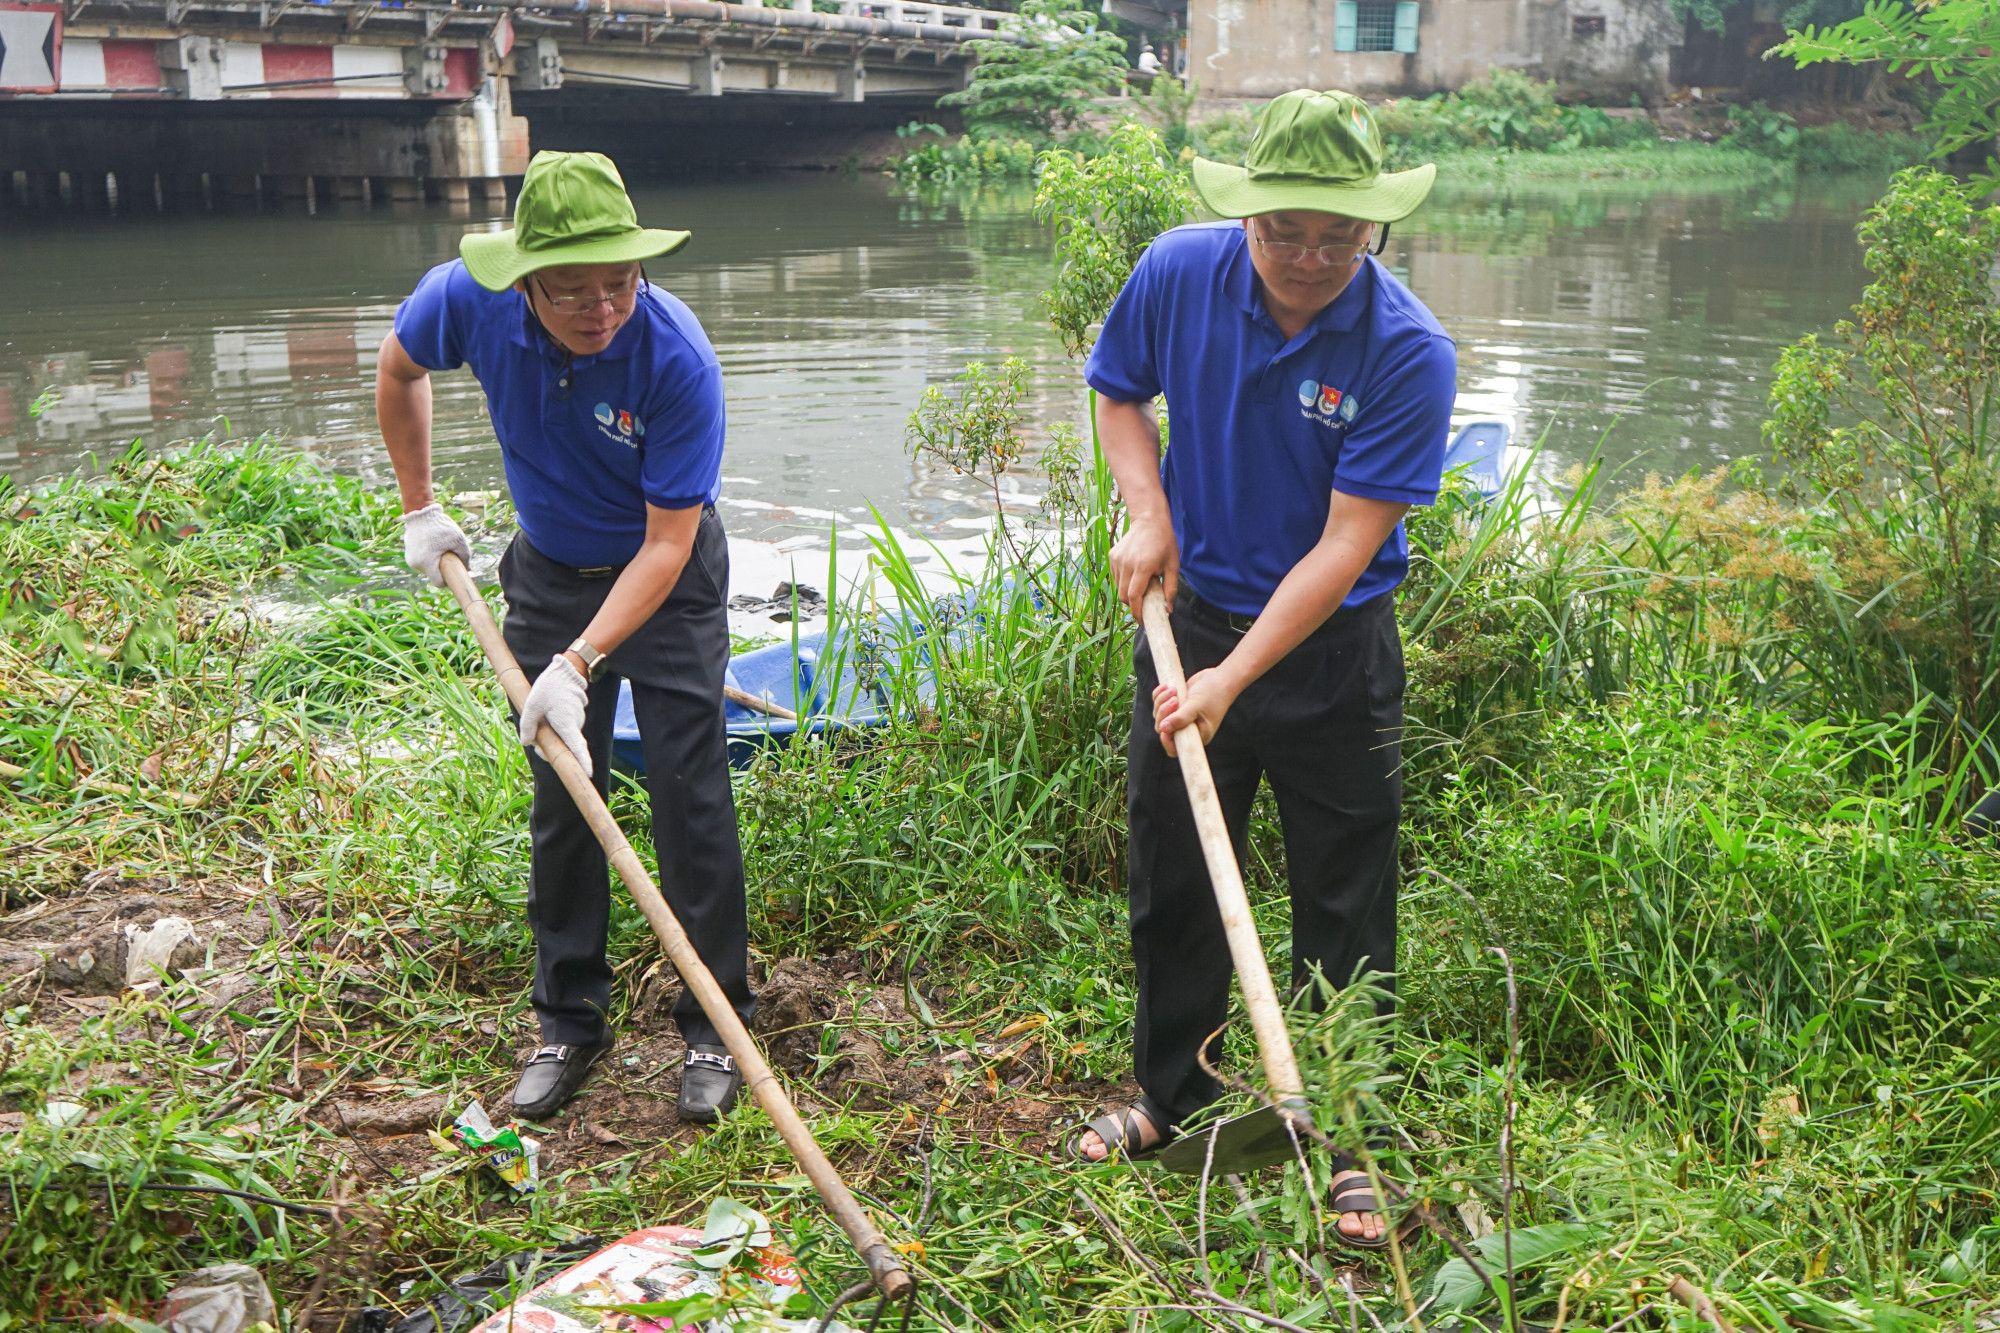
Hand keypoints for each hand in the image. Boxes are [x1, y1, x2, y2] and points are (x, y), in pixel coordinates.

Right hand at [401, 502, 471, 587]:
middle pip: (433, 574)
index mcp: (427, 563)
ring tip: (438, 545)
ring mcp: (410, 558)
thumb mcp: (458, 540)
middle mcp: (416, 564)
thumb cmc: (440, 526)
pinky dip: (427, 554)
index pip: (438, 583)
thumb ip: (465, 556)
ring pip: (427, 566)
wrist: (421, 512)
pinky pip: (421, 558)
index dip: (448, 580)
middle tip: (448, 554)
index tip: (454, 574)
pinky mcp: (408, 551)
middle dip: (441, 567)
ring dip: (434, 560)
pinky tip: (431, 543)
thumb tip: (467, 568)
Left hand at [520, 654, 591, 775]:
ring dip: (551, 738)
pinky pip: (565, 731)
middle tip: (532, 741)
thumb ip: (528, 726)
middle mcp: (575, 726)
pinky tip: (546, 718)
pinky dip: (556, 730)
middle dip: (549, 750)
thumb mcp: (532, 705)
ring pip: (563, 739)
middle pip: (564, 748)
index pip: (577, 748)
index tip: (588, 775)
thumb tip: (527, 742)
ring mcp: (577, 722)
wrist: (566, 671)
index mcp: (566, 724)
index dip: (582, 763)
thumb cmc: (549, 687)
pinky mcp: (575, 719)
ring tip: (539, 721)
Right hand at [1109, 512, 1177, 619]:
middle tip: (1143, 605)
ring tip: (1141, 585)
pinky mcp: (1112, 557)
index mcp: (1143, 566)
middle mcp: (1126, 563)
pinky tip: (1135, 574)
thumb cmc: (1164, 542)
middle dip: (1133, 605)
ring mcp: (1117, 560)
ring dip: (1128, 593)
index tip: (1142, 620)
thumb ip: (1170, 588)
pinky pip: (1116, 577)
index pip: (1134, 596)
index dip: (1136, 611)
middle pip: (1123, 595)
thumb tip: (1168, 609)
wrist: (1149, 520)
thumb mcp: (1173, 565)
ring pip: (1118, 588)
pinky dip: (1124, 582)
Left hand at [1152, 667, 1238, 756]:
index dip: (1166, 740)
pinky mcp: (1174, 705)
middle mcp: (1186, 728)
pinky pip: (1158, 703)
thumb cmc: (1213, 694)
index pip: (1175, 747)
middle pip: (1162, 728)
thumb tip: (1163, 728)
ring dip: (1161, 701)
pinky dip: (1159, 694)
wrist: (1219, 678)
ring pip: (1158, 715)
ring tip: (1173, 690)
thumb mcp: (1196, 706)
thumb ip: (1180, 718)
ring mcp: (1179, 716)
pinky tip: (1167, 686)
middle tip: (1175, 699)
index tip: (1164, 728)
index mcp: (1195, 735)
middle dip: (1164, 713)